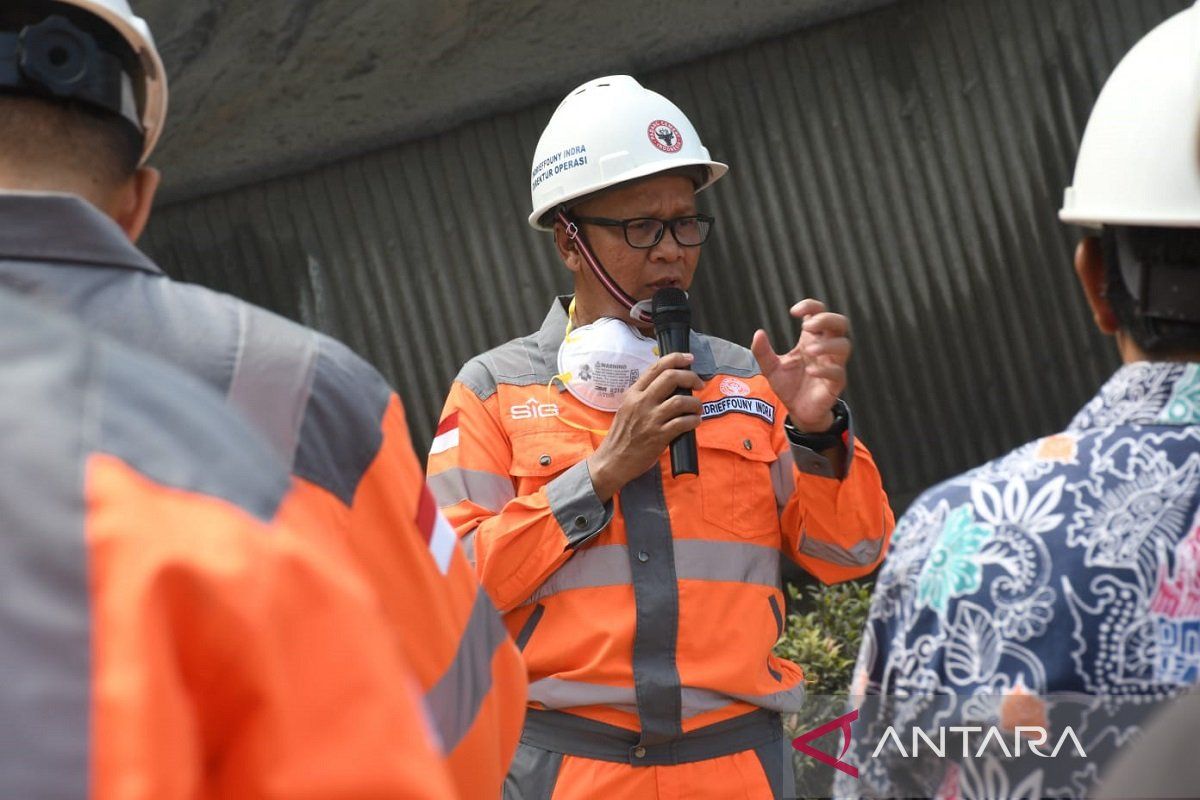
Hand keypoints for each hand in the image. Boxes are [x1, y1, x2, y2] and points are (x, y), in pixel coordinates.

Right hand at [587, 352, 704, 501]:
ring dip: (695, 404)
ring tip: (697, 409)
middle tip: (698, 384)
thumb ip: (644, 396)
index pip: (656, 367)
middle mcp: (641, 402)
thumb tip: (669, 386)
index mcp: (633, 393)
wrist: (612, 461)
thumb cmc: (621, 436)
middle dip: (690, 377)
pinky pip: (683, 423)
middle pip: (671, 377)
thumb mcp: (627, 408)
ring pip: (681, 401)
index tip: (689, 358)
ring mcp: (650, 419)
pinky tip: (695, 422)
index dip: (676, 358)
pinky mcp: (658, 436)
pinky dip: (693, 420)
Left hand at [750, 298, 850, 430]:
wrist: (797, 411)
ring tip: (809, 351)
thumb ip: (762, 352)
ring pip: (844, 346)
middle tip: (807, 326)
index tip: (793, 312)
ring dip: (827, 345)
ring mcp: (833, 365)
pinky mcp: (835, 383)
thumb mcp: (770, 368)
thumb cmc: (789, 385)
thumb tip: (758, 333)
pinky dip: (825, 369)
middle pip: (840, 323)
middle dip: (827, 319)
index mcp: (811, 339)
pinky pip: (838, 372)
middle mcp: (825, 349)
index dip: (811, 306)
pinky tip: (810, 371)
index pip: (820, 313)